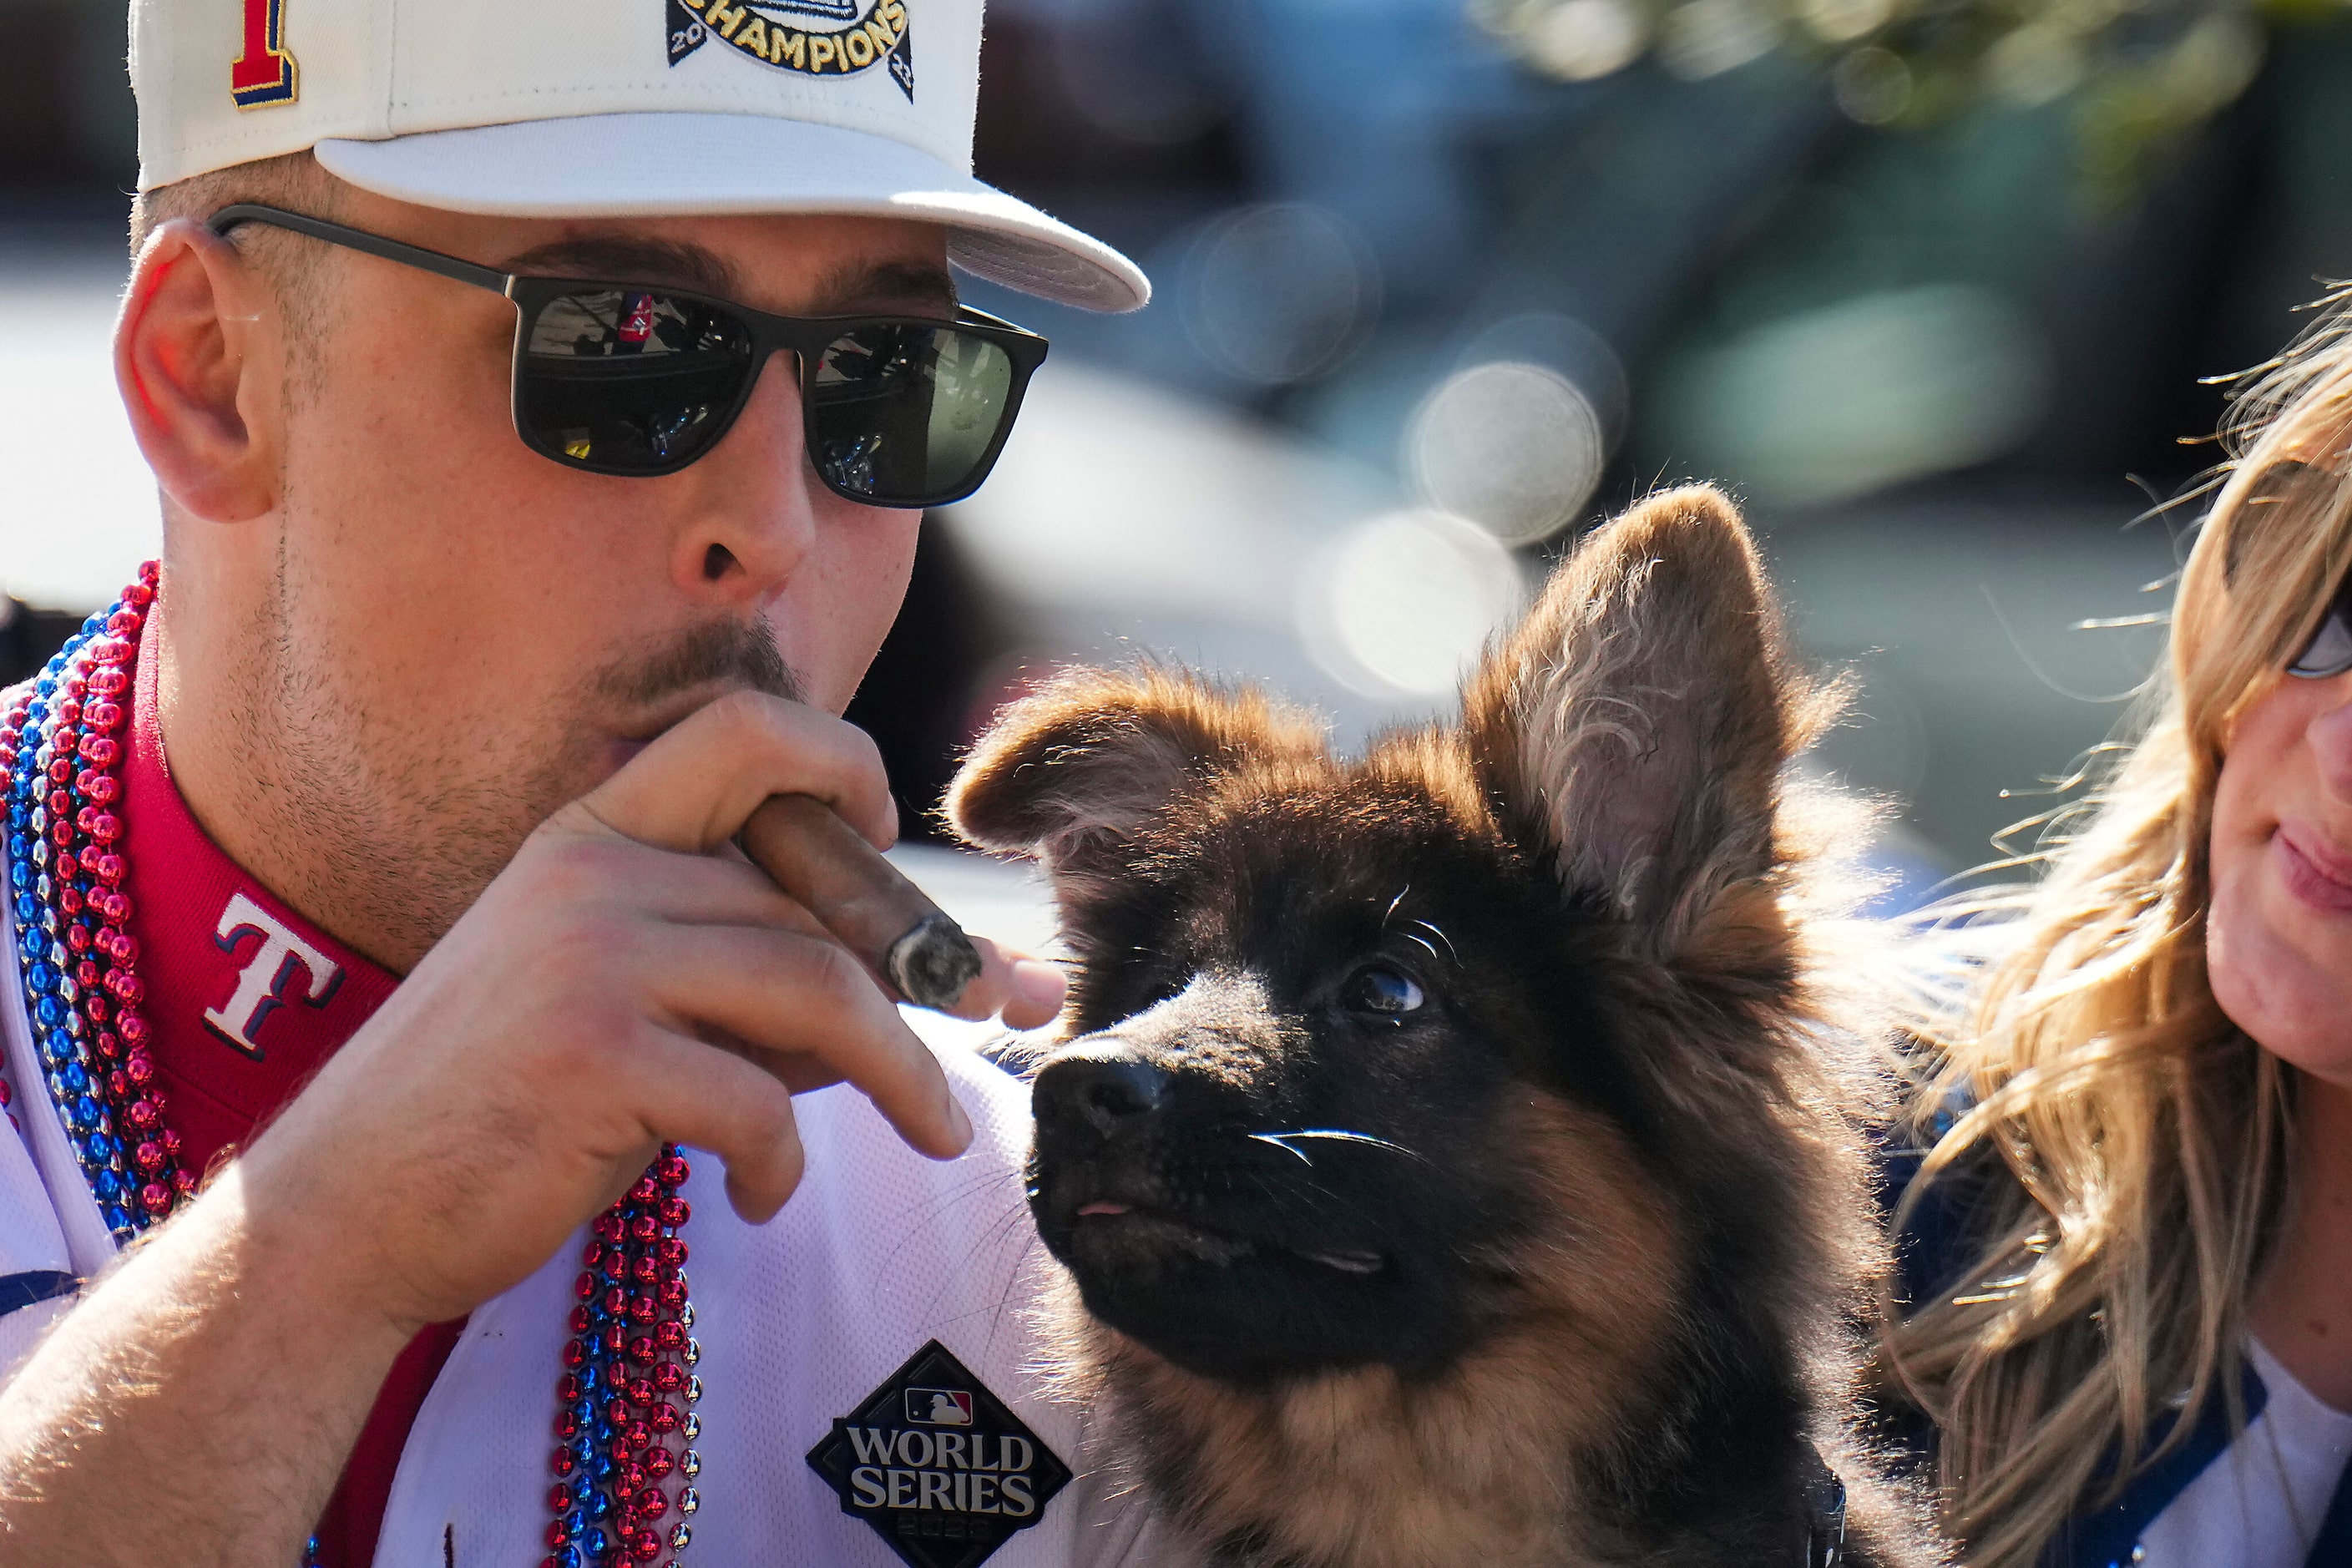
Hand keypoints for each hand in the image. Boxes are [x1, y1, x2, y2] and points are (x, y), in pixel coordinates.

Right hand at [231, 690, 1014, 1336]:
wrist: (339, 1213)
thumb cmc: (498, 1110)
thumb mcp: (622, 1007)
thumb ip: (749, 979)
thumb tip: (925, 988)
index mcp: (593, 832)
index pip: (747, 728)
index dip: (842, 766)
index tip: (887, 841)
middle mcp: (592, 870)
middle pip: (819, 898)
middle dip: (929, 971)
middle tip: (1001, 1018)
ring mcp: (589, 956)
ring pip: (821, 988)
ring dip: (902, 1074)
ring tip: (938, 1135)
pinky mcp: (593, 1055)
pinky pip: (756, 1100)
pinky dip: (782, 1163)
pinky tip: (759, 1198)